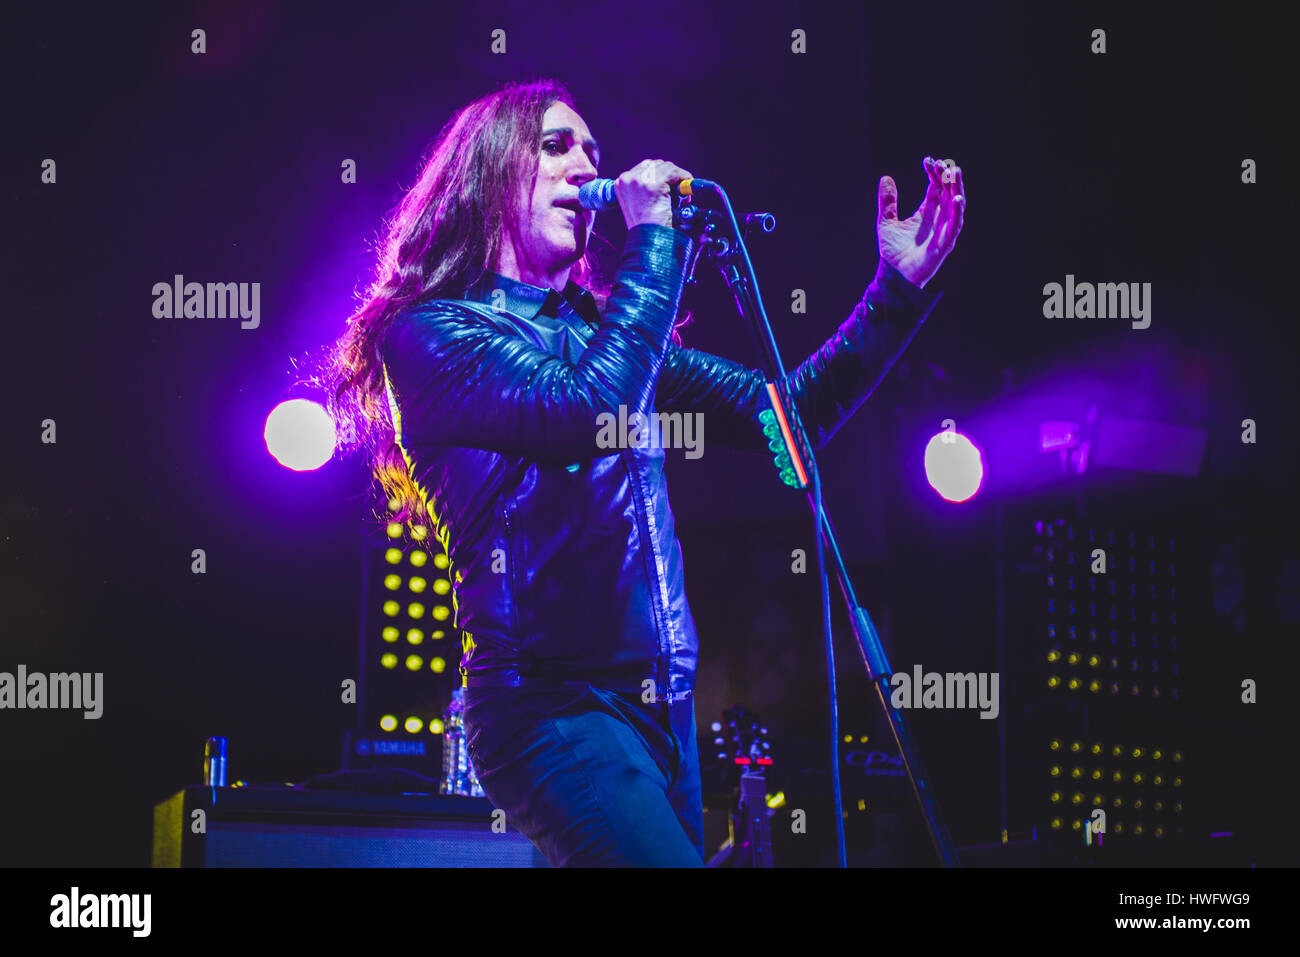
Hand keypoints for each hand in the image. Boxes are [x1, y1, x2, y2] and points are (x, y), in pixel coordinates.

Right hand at [615, 159, 692, 229]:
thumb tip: (668, 179)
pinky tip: (686, 192)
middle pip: (656, 164)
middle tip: (679, 191)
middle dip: (670, 175)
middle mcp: (627, 179)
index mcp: (621, 183)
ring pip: (666, 167)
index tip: (672, 184)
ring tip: (683, 195)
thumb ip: (646, 188)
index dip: (662, 175)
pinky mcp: (653, 184)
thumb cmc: (646, 228)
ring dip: (678, 178)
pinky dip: (684, 179)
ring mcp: (640, 180)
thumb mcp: (639, 204)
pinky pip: (674, 173)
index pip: (645, 168)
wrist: (648, 241)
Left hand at [877, 157, 964, 287]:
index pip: (935, 188)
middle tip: (943, 162)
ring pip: (955, 205)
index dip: (933, 173)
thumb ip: (887, 201)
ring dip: (957, 188)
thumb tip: (885, 178)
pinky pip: (955, 225)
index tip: (928, 160)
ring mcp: (943, 230)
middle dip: (947, 177)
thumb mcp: (886, 222)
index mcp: (926, 212)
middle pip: (947, 192)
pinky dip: (958, 212)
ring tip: (955, 172)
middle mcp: (938, 219)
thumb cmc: (893, 252)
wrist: (894, 276)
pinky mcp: (945, 243)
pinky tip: (957, 198)